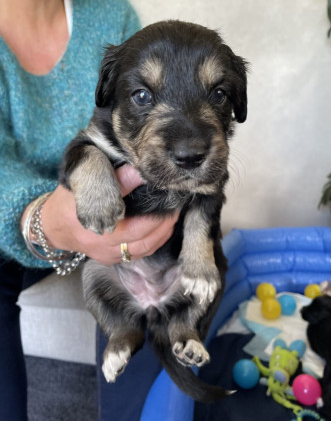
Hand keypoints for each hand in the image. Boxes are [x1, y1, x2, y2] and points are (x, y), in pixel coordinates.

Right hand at [24, 165, 177, 264]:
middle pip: (143, 237)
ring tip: (173, 216)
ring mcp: (107, 254)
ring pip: (144, 248)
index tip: (168, 195)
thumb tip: (141, 170)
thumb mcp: (87, 181)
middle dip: (163, 221)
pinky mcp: (110, 260)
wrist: (54, 226)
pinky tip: (162, 229)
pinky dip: (154, 242)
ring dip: (162, 233)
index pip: (133, 219)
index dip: (155, 210)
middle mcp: (103, 243)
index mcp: (96, 221)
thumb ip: (116, 179)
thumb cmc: (70, 199)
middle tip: (176, 205)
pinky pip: (138, 254)